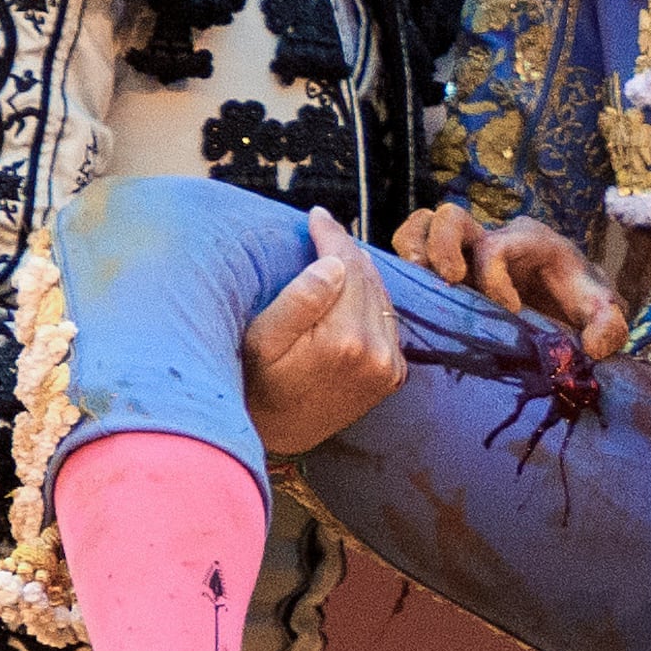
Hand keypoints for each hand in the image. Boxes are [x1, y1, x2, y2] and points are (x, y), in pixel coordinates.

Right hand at [242, 207, 406, 453]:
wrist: (279, 435)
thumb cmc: (258, 383)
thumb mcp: (262, 340)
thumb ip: (299, 300)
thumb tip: (334, 264)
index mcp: (345, 340)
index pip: (347, 267)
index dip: (331, 236)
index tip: (316, 215)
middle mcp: (377, 354)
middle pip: (368, 279)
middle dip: (345, 250)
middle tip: (325, 227)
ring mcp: (389, 367)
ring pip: (382, 298)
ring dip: (360, 273)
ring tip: (337, 252)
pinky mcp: (393, 376)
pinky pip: (387, 323)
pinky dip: (370, 301)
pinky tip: (351, 290)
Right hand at [392, 200, 627, 359]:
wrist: (573, 303)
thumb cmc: (584, 304)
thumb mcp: (606, 314)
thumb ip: (609, 327)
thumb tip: (590, 347)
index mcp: (531, 241)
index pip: (497, 247)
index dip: (493, 278)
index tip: (509, 311)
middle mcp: (495, 236)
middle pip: (452, 217)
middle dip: (442, 248)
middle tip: (449, 283)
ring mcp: (468, 249)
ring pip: (426, 224)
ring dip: (413, 247)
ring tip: (417, 280)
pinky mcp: (451, 265)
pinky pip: (417, 245)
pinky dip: (406, 261)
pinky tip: (410, 291)